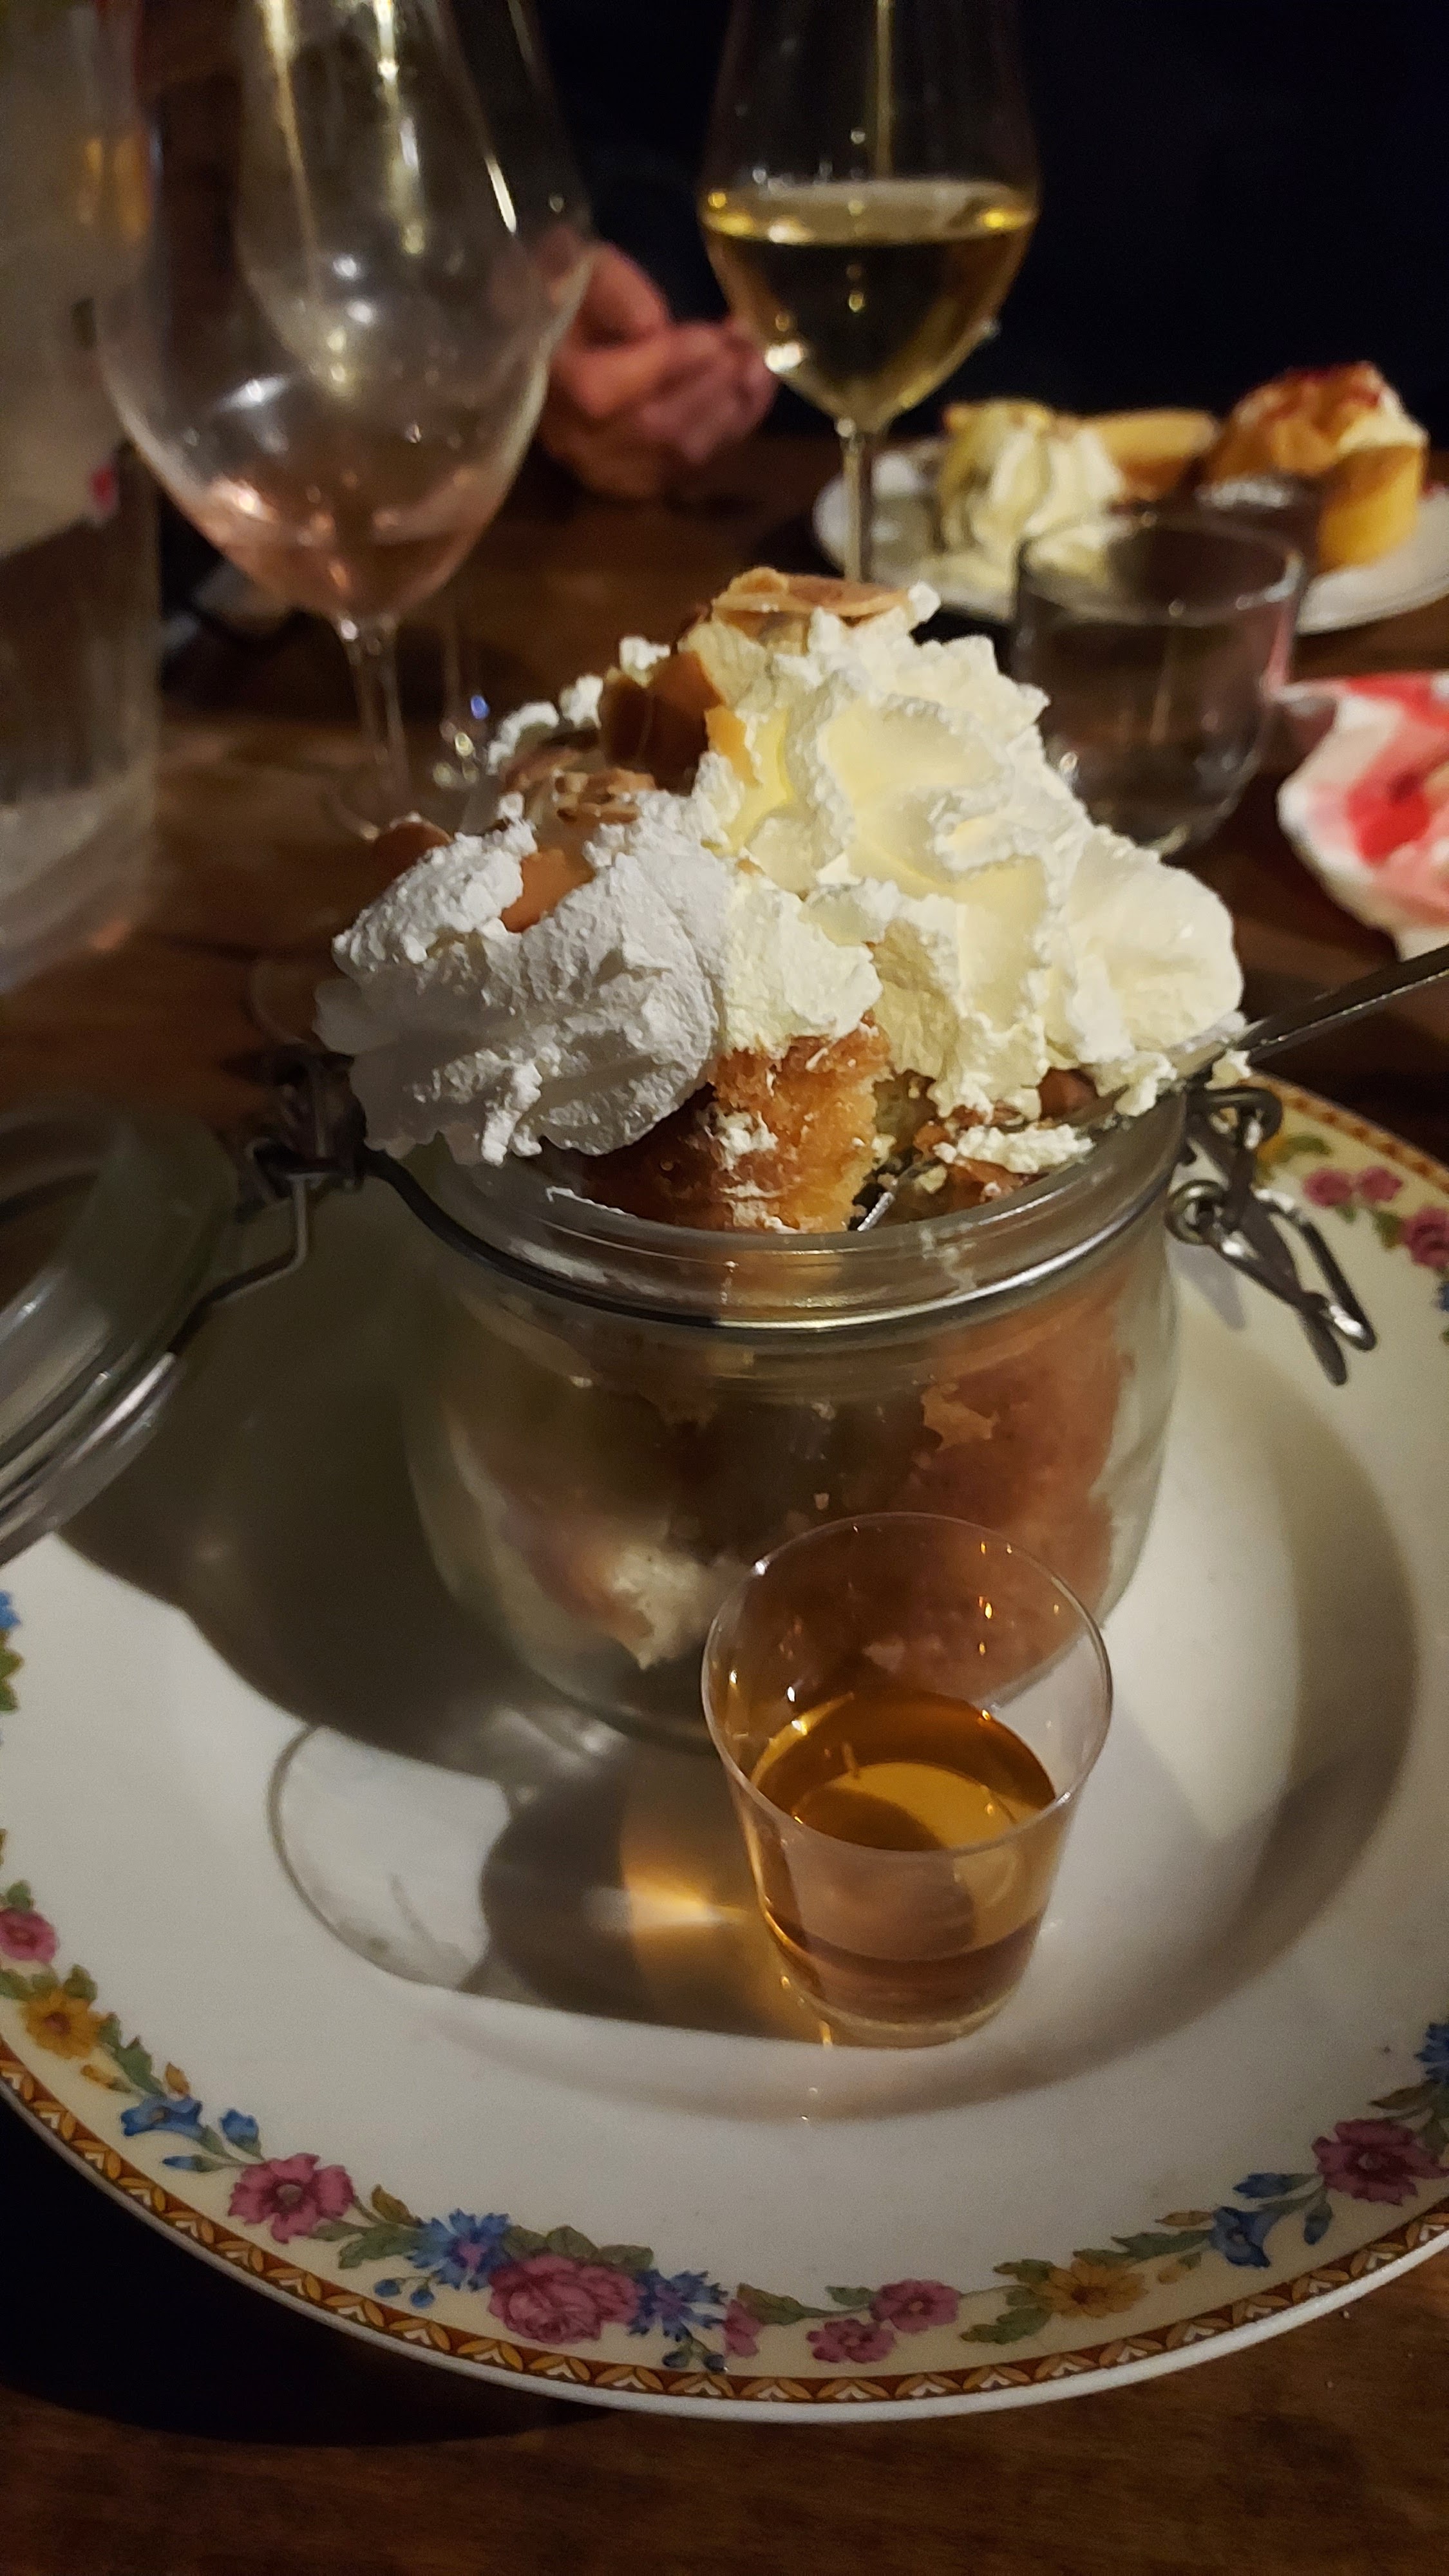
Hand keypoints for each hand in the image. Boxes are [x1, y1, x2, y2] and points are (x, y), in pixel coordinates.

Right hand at [538, 244, 775, 499]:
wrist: (556, 344)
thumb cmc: (571, 296)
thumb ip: (615, 291)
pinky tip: (751, 398)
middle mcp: (572, 439)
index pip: (603, 391)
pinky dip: (727, 433)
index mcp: (547, 381)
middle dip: (712, 384)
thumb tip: (655, 327)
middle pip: (651, 427)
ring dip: (730, 409)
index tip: (714, 335)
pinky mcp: (633, 483)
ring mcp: (603, 470)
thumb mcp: (584, 269)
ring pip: (677, 453)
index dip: (667, 365)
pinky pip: (690, 468)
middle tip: (751, 346)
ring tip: (760, 367)